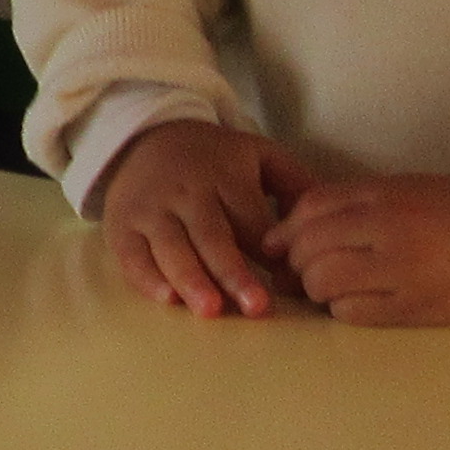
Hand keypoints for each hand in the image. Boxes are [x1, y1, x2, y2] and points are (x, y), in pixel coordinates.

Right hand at [95, 118, 305, 318]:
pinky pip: (132, 255)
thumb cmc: (212, 158)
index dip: (269, 249)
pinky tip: (167, 299)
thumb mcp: (257, 155)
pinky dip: (147, 278)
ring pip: (171, 247)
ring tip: (211, 310)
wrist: (143, 139)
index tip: (289, 279)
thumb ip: (295, 184)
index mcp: (224, 175)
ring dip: (191, 279)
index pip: (250, 217)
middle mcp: (186, 192)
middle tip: (256, 307)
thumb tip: (328, 220)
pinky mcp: (121, 226)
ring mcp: (151, 210)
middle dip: (233, 272)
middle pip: (212, 235)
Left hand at [272, 172, 449, 325]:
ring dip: (318, 289)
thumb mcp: (417, 190)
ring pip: (323, 282)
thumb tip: (304, 225)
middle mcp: (388, 227)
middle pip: (309, 247)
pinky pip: (352, 313)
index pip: (311, 209)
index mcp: (388, 193)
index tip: (285, 244)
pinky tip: (358, 305)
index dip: (288, 229)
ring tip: (335, 290)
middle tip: (309, 272)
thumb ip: (365, 203)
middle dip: (298, 263)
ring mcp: (401, 269)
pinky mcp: (415, 307)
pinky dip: (342, 310)